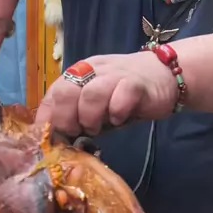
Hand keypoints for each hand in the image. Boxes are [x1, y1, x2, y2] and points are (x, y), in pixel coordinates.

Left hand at [35, 52, 178, 136]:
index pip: (53, 92)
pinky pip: (121, 96)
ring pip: (91, 93)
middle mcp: (93, 71)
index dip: (46, 117)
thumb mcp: (98, 104)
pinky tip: (119, 119)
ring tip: (97, 128)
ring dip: (90, 117)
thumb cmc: (125, 93)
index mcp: (80, 73)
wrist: (165, 73)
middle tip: (75, 133)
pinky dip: (116, 112)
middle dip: (65, 118)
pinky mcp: (136, 83)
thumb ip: (79, 116)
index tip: (47, 138)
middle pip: (66, 91)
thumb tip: (59, 142)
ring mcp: (115, 75)